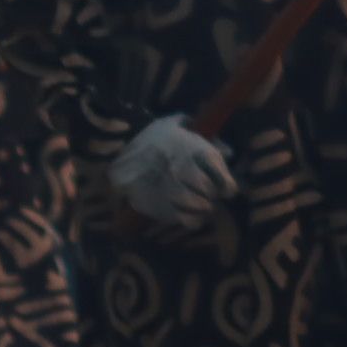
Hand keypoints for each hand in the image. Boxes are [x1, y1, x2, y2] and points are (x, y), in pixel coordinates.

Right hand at [113, 114, 235, 228]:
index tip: (227, 189)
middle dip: (213, 195)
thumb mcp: (179, 125)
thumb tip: (229, 152)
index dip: (228, 185)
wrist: (117, 149)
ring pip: (198, 206)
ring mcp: (170, 188)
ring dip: (204, 208)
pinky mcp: (157, 204)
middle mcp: (183, 169)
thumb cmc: (153, 137)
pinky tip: (192, 217)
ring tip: (202, 206)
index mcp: (193, 149)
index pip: (221, 174)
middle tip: (211, 196)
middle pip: (210, 191)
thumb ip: (206, 136)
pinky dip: (192, 221)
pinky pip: (183, 219)